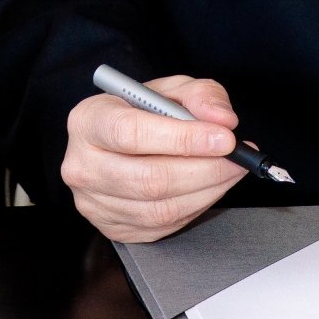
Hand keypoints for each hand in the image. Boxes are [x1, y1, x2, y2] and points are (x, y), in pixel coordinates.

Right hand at [62, 74, 249, 243]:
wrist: (116, 142)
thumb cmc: (141, 113)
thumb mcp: (169, 90)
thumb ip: (200, 95)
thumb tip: (222, 120)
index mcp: (88, 121)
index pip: (131, 133)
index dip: (182, 138)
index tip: (223, 138)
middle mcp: (82, 165)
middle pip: (148, 179)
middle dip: (205, 170)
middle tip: (237, 158)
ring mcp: (93, 202)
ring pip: (159, 208)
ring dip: (207, 191)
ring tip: (231, 171)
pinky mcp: (112, 227)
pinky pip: (162, 225)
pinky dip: (196, 207)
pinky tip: (209, 187)